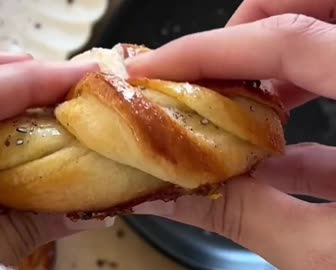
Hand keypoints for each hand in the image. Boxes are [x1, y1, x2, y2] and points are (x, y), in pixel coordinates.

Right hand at [125, 2, 335, 269]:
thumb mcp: (325, 255)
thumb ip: (248, 217)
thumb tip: (167, 199)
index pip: (290, 40)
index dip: (207, 50)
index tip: (150, 69)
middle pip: (316, 7)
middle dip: (251, 24)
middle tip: (205, 69)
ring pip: (329, 36)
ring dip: (273, 63)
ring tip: (225, 106)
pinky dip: (305, 115)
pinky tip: (271, 159)